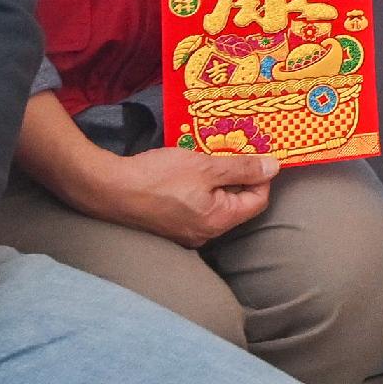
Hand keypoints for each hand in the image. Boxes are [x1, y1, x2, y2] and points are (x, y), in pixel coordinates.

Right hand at [77, 142, 277, 246]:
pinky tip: (188, 169)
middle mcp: (205, 234)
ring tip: (208, 156)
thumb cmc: (157, 178)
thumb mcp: (205, 166)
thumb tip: (275, 168)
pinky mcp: (169, 225)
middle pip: (237, 204)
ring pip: (215, 203)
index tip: (255, 153)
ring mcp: (185, 232)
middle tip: (230, 149)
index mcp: (218, 221)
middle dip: (238, 175)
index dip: (261, 175)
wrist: (107, 189)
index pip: (258, 201)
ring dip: (216, 179)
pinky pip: (195, 205)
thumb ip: (241, 167)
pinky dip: (198, 187)